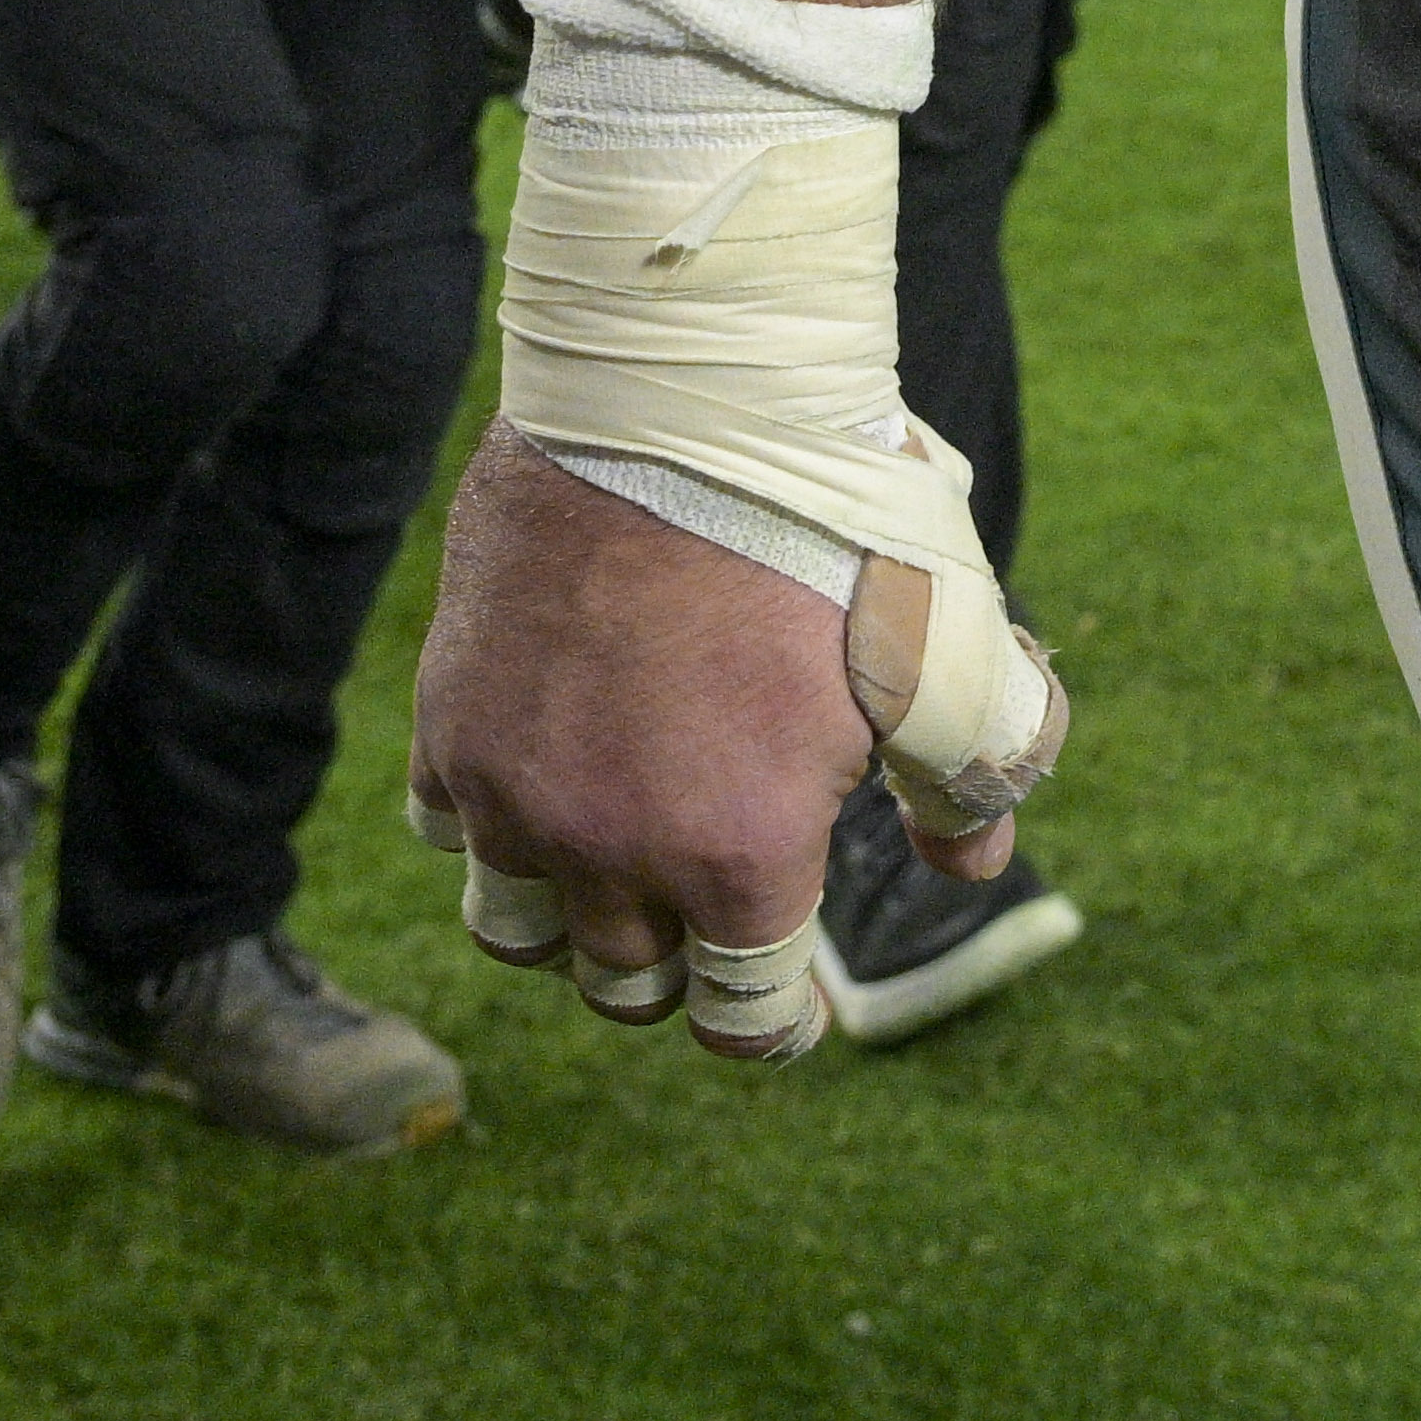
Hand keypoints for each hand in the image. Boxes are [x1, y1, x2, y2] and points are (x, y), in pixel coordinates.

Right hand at [400, 435, 917, 1062]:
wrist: (682, 397)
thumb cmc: (834, 524)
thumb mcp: (954, 651)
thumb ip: (974, 775)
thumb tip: (974, 865)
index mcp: (739, 855)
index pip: (739, 1017)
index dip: (770, 1023)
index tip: (779, 1010)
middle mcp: (608, 850)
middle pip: (626, 984)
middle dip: (675, 968)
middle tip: (709, 916)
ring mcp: (513, 791)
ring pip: (520, 931)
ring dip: (571, 919)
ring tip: (615, 865)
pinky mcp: (447, 721)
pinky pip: (451, 829)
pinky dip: (494, 826)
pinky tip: (547, 774)